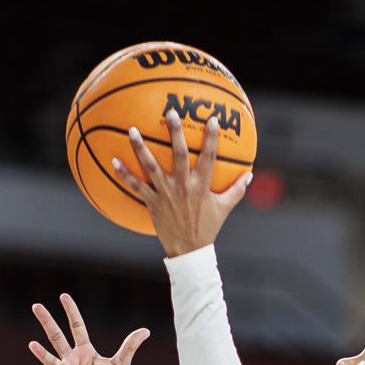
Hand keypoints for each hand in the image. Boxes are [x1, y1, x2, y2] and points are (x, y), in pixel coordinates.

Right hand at [29, 293, 148, 364]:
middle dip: (47, 322)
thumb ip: (129, 347)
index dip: (71, 312)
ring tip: (32, 344)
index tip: (64, 296)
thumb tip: (145, 330)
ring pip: (50, 359)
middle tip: (36, 306)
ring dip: (41, 353)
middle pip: (57, 337)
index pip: (76, 327)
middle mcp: (72, 360)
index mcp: (86, 351)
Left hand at [112, 110, 253, 258]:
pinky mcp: (152, 203)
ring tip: (132, 130)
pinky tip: (114, 161)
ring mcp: (166, 193)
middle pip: (178, 154)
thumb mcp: (225, 208)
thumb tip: (250, 175)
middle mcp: (183, 186)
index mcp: (202, 185)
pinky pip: (136, 186)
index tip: (212, 119)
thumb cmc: (207, 227)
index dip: (211, 138)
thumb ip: (236, 190)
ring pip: (151, 166)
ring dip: (141, 148)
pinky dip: (124, 174)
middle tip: (170, 113)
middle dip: (174, 132)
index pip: (209, 156)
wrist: (189, 251)